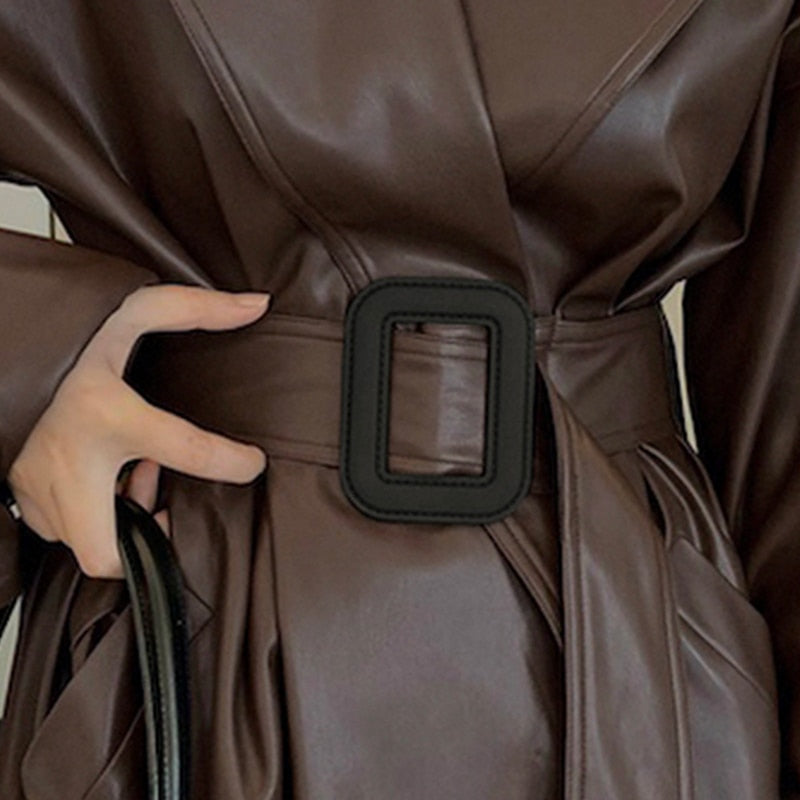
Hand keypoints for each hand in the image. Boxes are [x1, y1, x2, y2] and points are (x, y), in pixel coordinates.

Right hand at [6, 283, 271, 578]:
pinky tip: (101, 475)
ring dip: (121, 519)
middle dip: (145, 544)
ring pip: (84, 542)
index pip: (187, 450)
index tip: (252, 462)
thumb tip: (254, 306)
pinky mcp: (21, 492)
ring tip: (135, 473)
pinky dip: (89, 511)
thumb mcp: (130, 310)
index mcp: (107, 413)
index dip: (232, 464)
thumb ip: (191, 308)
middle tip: (168, 507)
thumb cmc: (65, 334)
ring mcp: (38, 483)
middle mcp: (70, 460)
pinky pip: (59, 527)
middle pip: (106, 553)